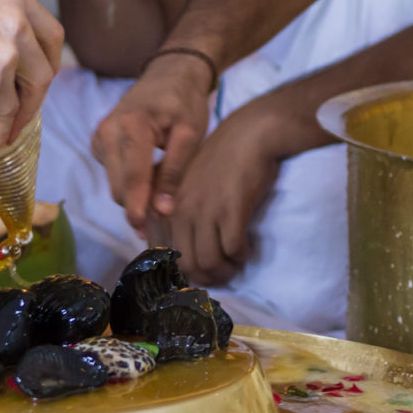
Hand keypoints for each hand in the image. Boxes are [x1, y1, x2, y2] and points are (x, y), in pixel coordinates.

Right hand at [92, 53, 211, 233]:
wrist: (168, 75)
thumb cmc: (183, 102)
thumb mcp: (190, 134)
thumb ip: (175, 171)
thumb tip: (163, 210)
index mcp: (132, 126)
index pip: (133, 177)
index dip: (138, 206)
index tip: (144, 230)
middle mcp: (108, 131)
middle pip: (119, 185)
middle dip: (137, 206)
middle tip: (161, 221)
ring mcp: (100, 136)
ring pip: (114, 183)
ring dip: (134, 197)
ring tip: (158, 203)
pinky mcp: (99, 142)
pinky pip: (111, 174)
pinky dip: (128, 184)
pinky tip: (148, 183)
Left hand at [154, 100, 285, 285]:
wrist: (249, 134)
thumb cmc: (220, 157)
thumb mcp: (186, 182)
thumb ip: (174, 209)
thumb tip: (175, 246)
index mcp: (165, 205)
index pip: (162, 254)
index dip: (181, 270)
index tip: (199, 268)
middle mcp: (179, 210)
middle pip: (187, 266)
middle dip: (206, 278)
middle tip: (222, 274)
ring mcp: (204, 210)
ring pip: (209, 263)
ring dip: (226, 272)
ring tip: (235, 264)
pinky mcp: (231, 211)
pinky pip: (233, 250)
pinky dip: (241, 256)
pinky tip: (246, 249)